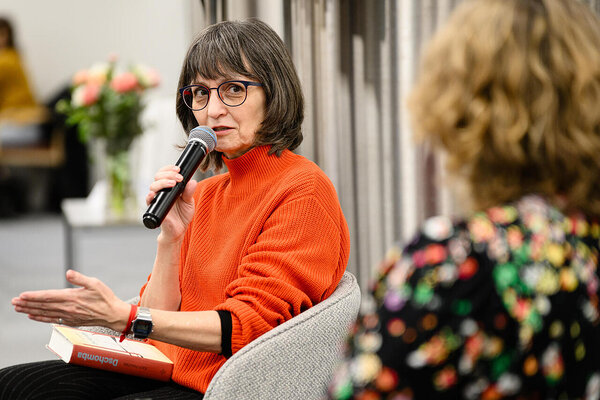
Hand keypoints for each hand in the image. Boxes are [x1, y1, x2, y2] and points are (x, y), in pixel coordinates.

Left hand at [11, 270, 129, 331]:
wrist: (113, 314)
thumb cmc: (105, 298)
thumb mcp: (95, 283)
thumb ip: (80, 278)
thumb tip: (68, 273)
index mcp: (72, 297)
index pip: (48, 296)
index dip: (34, 296)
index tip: (22, 295)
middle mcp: (68, 308)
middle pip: (43, 305)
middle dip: (27, 303)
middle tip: (14, 302)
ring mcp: (68, 316)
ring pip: (45, 313)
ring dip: (30, 310)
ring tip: (19, 308)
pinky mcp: (70, 321)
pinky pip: (51, 319)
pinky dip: (40, 318)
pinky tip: (33, 316)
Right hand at [146, 165, 196, 240]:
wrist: (179, 229)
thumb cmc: (182, 214)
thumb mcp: (189, 202)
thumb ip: (189, 192)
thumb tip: (192, 181)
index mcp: (170, 187)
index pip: (165, 173)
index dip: (169, 169)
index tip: (178, 169)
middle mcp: (162, 191)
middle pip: (158, 177)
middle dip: (168, 174)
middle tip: (179, 178)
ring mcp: (157, 199)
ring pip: (153, 186)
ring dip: (162, 182)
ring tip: (173, 184)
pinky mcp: (155, 208)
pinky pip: (148, 201)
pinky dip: (150, 196)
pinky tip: (154, 194)